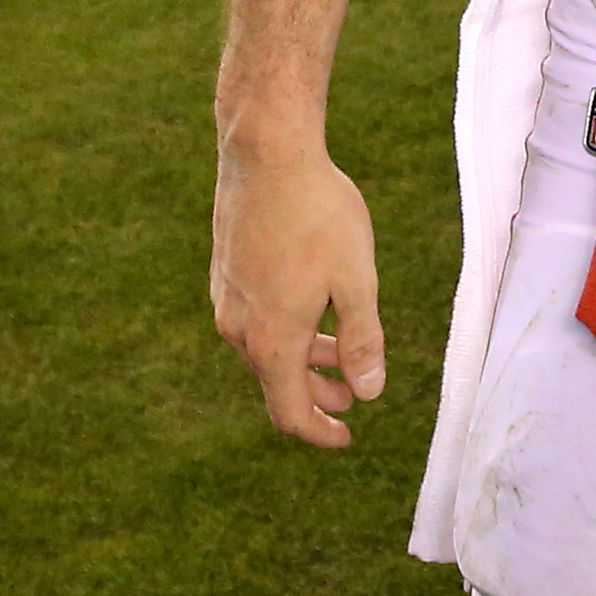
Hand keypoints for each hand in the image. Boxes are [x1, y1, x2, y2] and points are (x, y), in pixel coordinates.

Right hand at [211, 141, 385, 449]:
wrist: (266, 156)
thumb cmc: (319, 214)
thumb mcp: (357, 279)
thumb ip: (362, 340)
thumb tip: (370, 392)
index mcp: (272, 340)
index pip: (290, 412)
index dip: (319, 433)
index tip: (347, 439)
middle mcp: (239, 330)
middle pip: (277, 384)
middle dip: (317, 397)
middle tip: (354, 396)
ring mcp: (227, 301)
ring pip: (266, 350)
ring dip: (304, 361)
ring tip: (341, 354)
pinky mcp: (225, 276)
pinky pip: (255, 322)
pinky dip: (286, 331)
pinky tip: (314, 309)